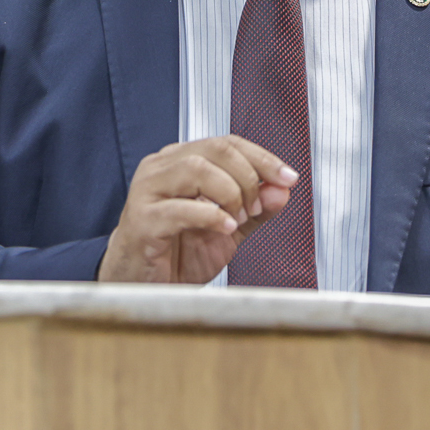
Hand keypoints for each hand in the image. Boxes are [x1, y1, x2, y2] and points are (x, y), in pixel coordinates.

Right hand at [97, 135, 297, 283]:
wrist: (144, 286)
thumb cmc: (177, 253)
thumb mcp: (229, 228)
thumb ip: (256, 208)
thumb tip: (283, 189)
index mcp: (181, 161)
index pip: (228, 144)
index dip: (263, 158)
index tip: (289, 177)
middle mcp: (162, 168)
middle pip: (215, 150)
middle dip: (248, 177)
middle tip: (257, 207)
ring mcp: (147, 191)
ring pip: (197, 170)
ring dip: (230, 194)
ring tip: (238, 219)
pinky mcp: (141, 220)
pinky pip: (179, 209)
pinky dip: (211, 216)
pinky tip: (225, 228)